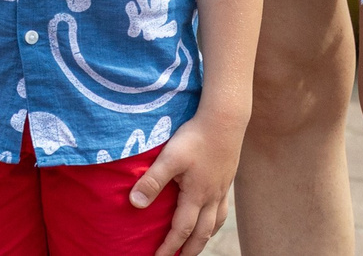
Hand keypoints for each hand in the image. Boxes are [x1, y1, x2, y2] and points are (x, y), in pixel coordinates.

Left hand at [130, 104, 245, 255]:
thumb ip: (152, 180)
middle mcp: (211, 197)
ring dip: (205, 238)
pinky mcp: (227, 178)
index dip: (169, 246)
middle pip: (202, 233)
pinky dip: (216, 221)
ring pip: (216, 223)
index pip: (182, 229)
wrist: (225, 120)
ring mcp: (222, 189)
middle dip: (190, 250)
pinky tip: (212, 216)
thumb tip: (135, 204)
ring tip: (196, 245)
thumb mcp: (170, 157)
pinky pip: (224, 210)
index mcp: (196, 195)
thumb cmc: (196, 137)